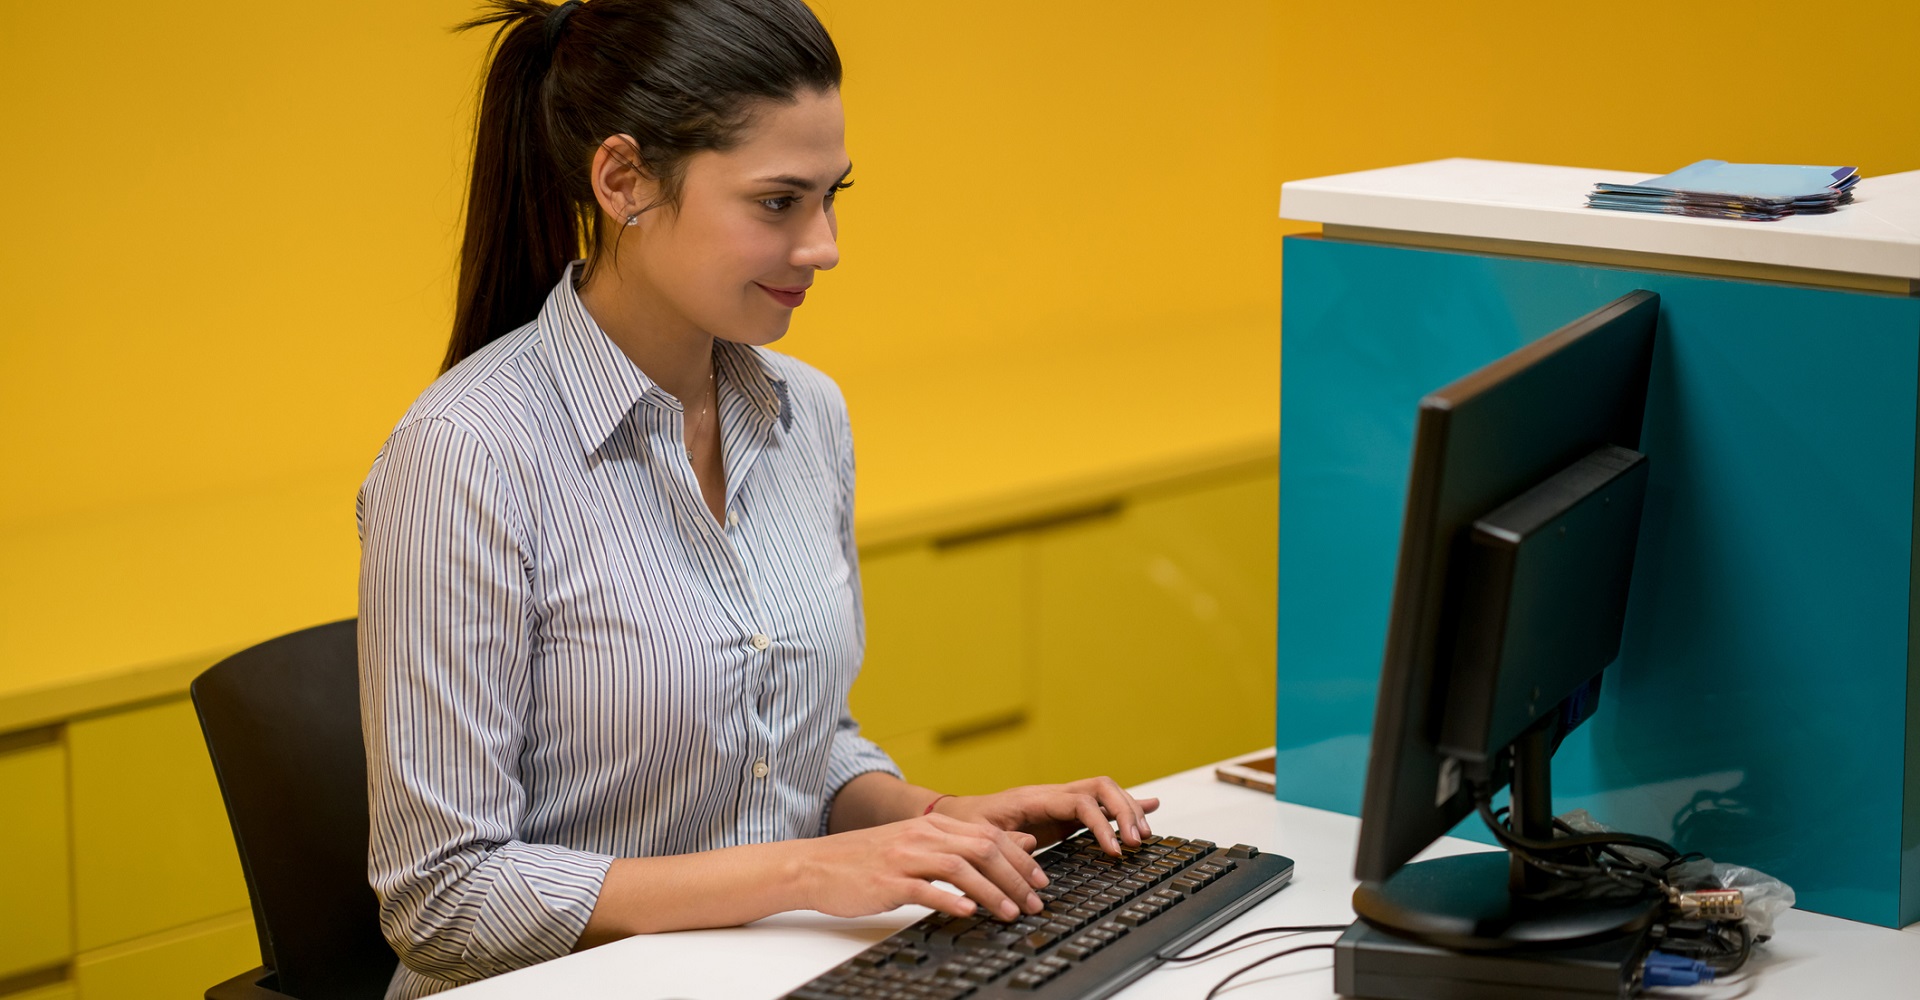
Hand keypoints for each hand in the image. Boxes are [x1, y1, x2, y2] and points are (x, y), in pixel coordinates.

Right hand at [799, 812, 1049, 921]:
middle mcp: (922, 836)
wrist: (814, 865)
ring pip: (960, 868)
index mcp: (933, 825)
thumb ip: (964, 843)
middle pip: (982, 849)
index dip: (1021, 859)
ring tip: (1011, 913)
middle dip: (1015, 877)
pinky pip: (924, 889)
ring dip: (992, 892)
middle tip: (1035, 902)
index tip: (1041, 882)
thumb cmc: (867, 860)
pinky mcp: (887, 882)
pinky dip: (950, 900)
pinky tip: (968, 913)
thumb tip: (1016, 845)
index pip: (990, 835)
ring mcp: (905, 857)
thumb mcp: (918, 844)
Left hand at [935, 777, 1160, 856]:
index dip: (1103, 824)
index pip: (1082, 802)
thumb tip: (1032, 844)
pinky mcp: (1064, 813)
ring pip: (1105, 792)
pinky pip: (1099, 804)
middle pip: (1101, 787)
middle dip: (1125, 811)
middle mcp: (1052, 794)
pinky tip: (1150, 806)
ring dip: (1129, 809)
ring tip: (1144, 835)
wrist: (958, 816)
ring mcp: (1060, 801)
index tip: (1115, 852)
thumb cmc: (968, 827)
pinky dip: (1125, 805)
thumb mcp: (980, 838)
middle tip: (1136, 842)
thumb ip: (1005, 841)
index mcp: (1035, 798)